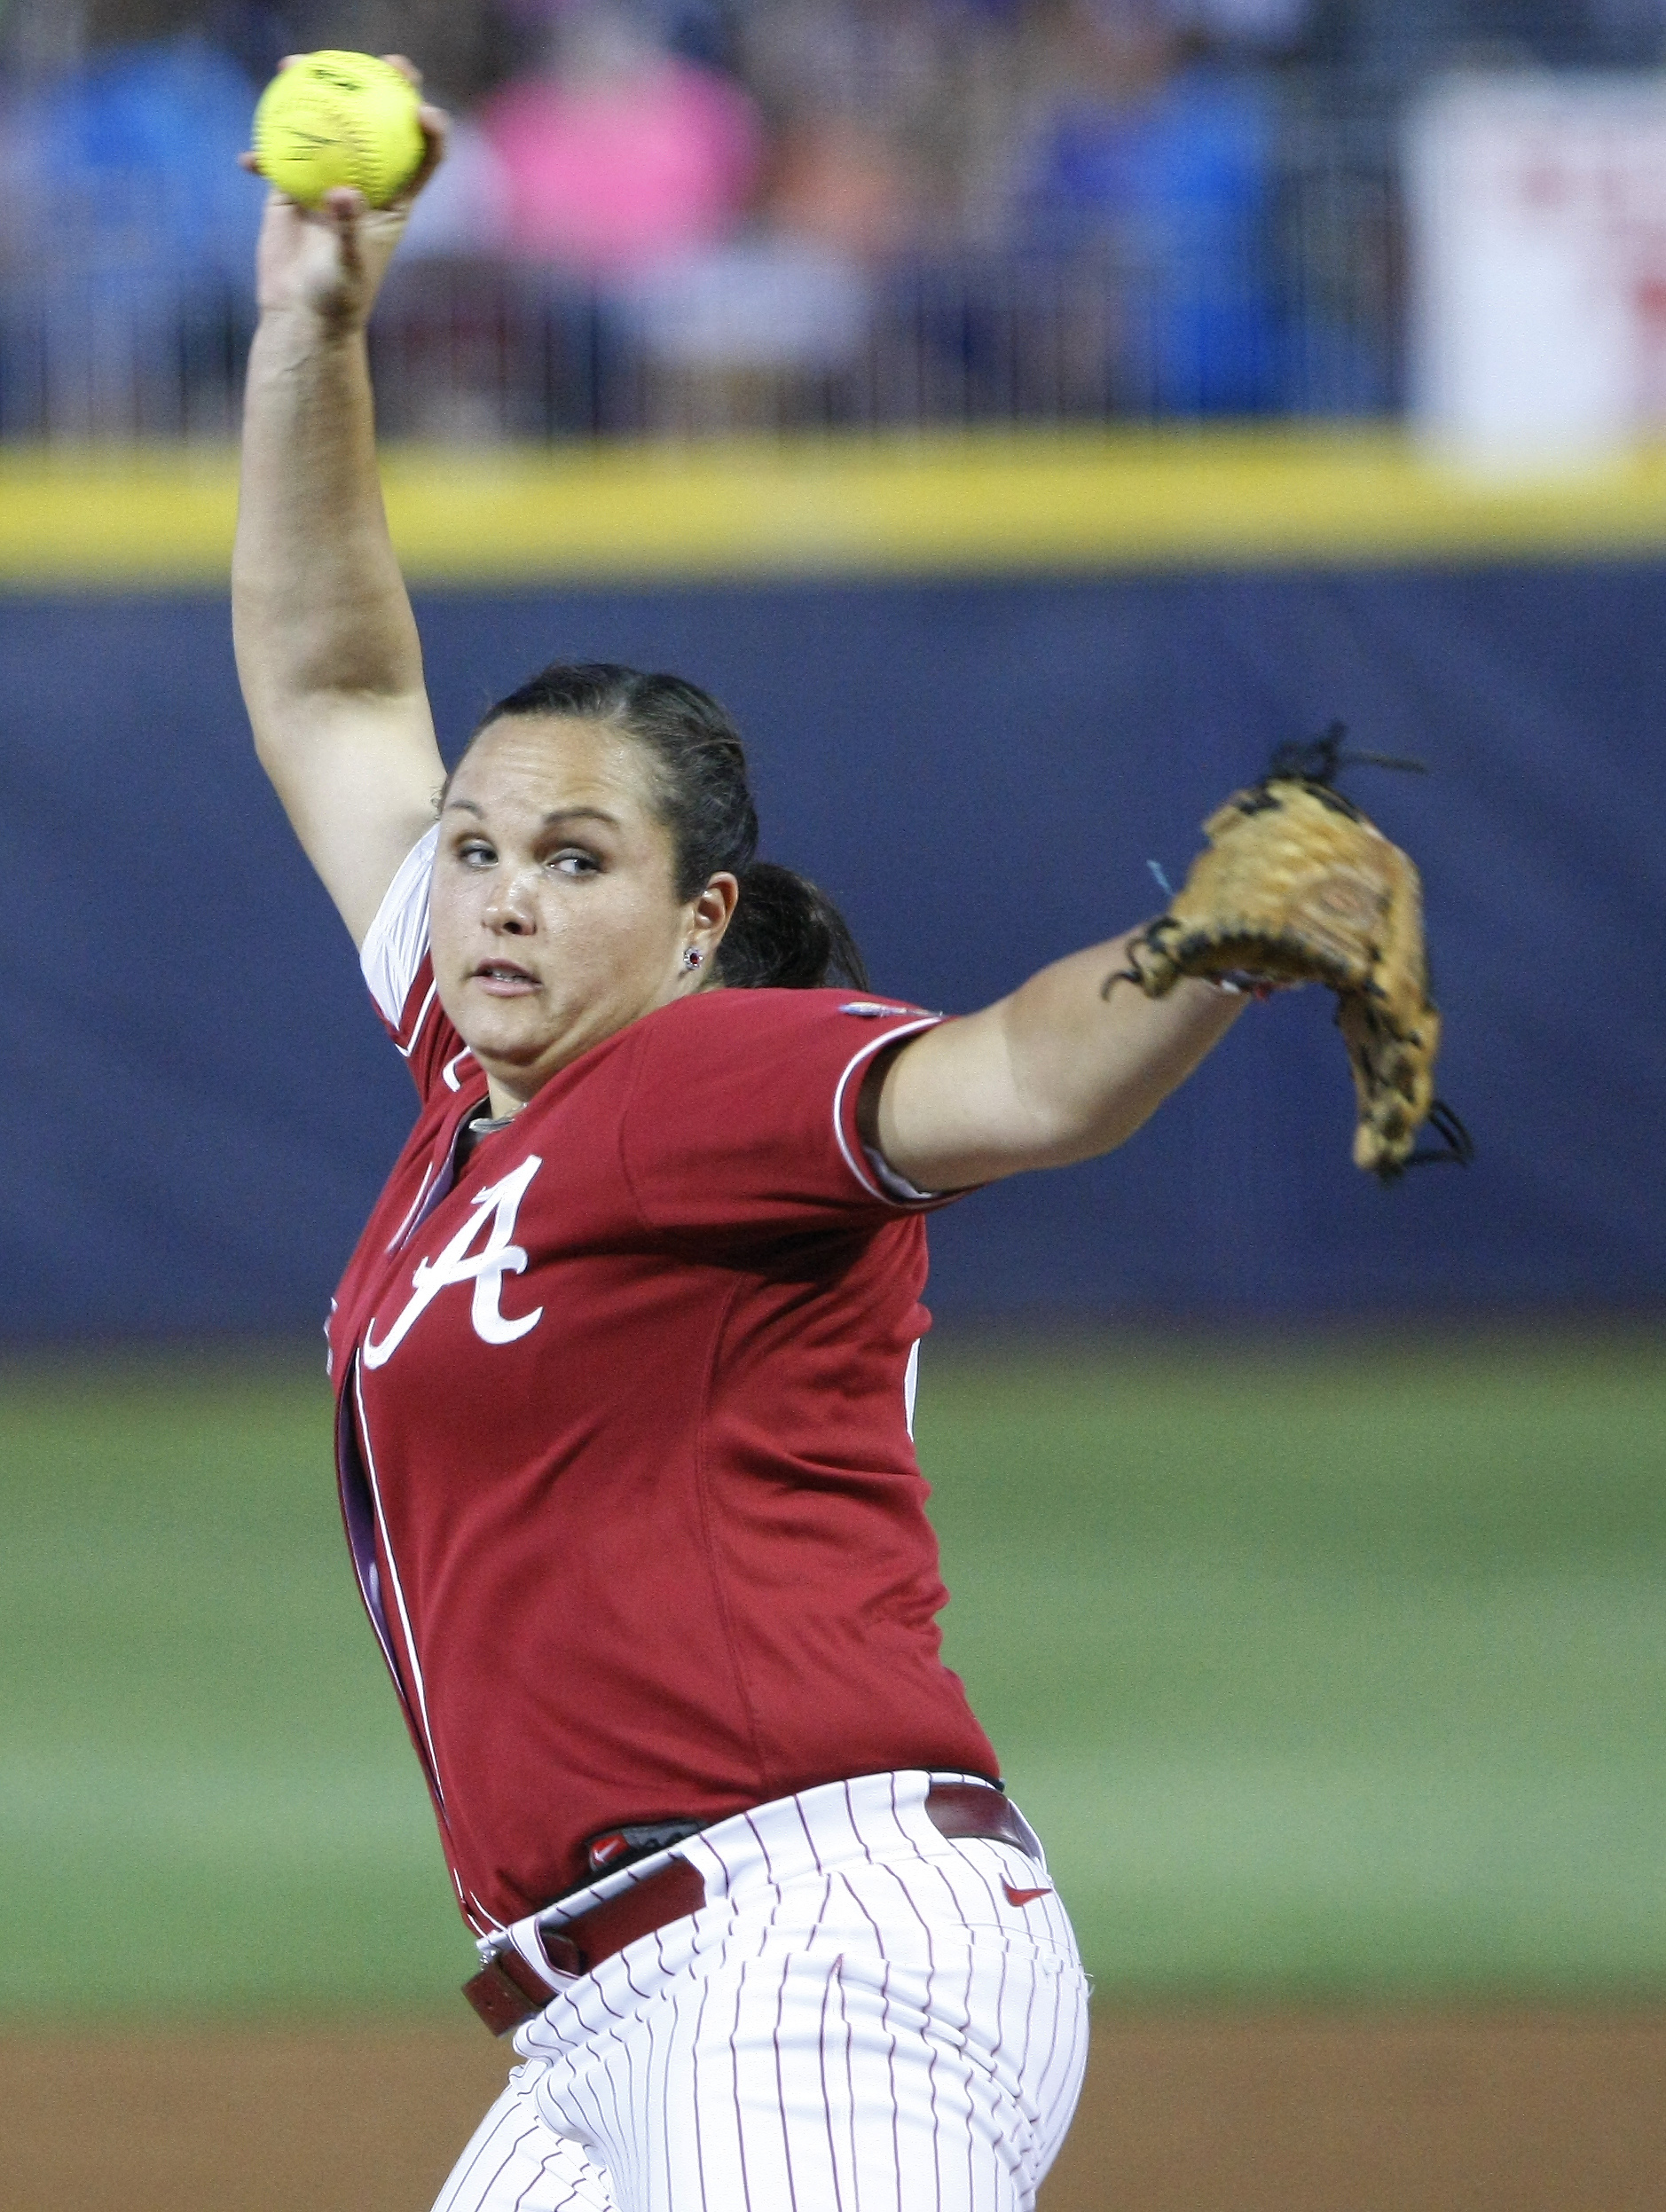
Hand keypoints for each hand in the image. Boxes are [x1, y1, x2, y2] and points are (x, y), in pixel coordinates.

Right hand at [242, 55, 447, 328]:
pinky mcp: (292, 186)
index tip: (420, 109)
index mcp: (394, 201)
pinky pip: (277, 156)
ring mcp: (327, 178)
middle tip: (378, 59)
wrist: (302, 314)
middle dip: (382, 85)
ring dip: (312, 91)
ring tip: (294, 65)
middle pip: (378, 124)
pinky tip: (248, 159)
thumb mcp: (349, 268)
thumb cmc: (337, 298)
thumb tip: (341, 191)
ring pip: (324, 124)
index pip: (421, 159)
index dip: (429, 130)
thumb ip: (349, 230)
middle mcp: (364, 181)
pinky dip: (263, 155)